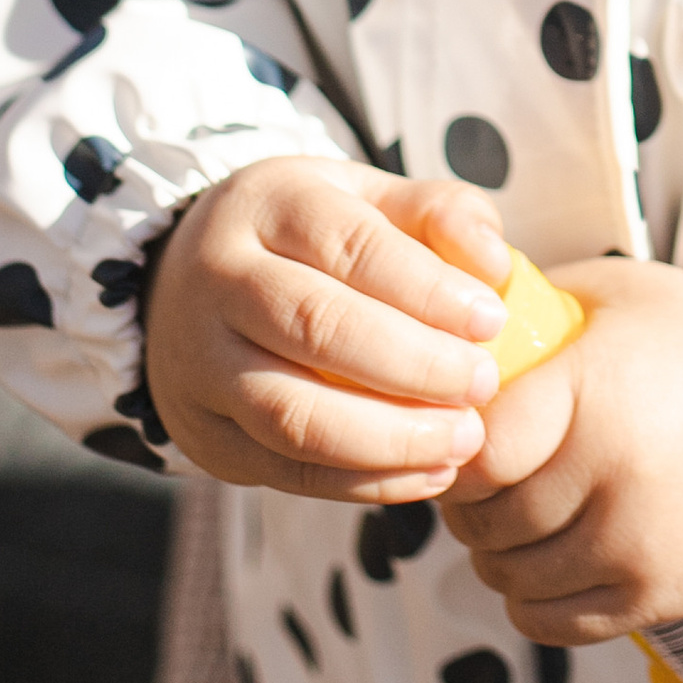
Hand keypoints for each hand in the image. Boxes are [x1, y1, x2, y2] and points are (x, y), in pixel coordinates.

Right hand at [143, 157, 507, 501]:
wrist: (188, 284)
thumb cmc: (307, 240)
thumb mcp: (366, 199)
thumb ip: (439, 214)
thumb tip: (494, 264)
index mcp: (268, 205)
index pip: (349, 246)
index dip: (426, 288)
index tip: (490, 319)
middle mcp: (219, 281)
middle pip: (316, 327)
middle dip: (413, 364)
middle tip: (480, 384)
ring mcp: (200, 364)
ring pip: (292, 413)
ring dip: (389, 438)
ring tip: (462, 438)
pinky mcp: (203, 435)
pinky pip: (284, 470)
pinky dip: (362, 483)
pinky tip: (426, 474)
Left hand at [440, 255, 682, 643]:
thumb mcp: (616, 295)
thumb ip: (534, 304)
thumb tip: (457, 314)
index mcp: (592, 393)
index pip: (477, 451)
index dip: (459, 447)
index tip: (469, 434)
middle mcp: (610, 478)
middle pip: (486, 520)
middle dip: (472, 502)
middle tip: (489, 477)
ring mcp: (632, 547)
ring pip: (508, 576)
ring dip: (498, 551)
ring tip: (520, 515)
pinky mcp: (653, 597)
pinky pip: (548, 621)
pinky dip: (531, 596)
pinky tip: (548, 558)